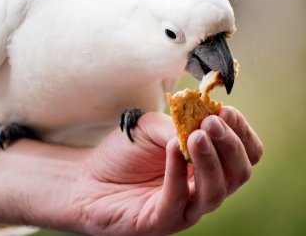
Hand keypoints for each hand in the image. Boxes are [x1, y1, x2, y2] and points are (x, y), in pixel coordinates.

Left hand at [72, 107, 262, 235]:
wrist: (88, 178)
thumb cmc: (124, 153)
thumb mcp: (151, 127)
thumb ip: (178, 124)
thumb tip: (203, 120)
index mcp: (206, 165)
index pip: (244, 154)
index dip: (241, 133)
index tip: (226, 110)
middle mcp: (202, 188)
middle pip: (239, 174)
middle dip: (230, 145)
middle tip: (212, 122)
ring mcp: (184, 208)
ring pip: (215, 192)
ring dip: (209, 160)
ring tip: (197, 135)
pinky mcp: (161, 221)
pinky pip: (177, 200)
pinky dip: (177, 172)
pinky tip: (173, 149)